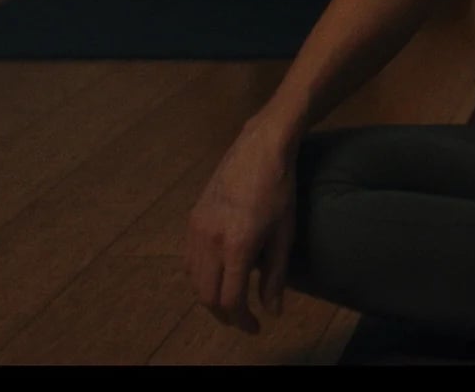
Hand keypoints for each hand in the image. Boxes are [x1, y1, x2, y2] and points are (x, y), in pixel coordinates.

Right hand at [186, 116, 300, 333]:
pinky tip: (218, 274)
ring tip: (230, 299)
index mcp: (237, 246)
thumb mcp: (285, 234)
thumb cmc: (280, 190)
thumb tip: (272, 310)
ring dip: (209, 295)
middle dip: (223, 313)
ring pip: (194, 279)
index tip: (255, 327)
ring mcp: (196, 228)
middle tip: (242, 318)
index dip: (242, 320)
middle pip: (206, 295)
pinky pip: (189, 259)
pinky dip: (201, 275)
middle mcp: (210, 240)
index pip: (230, 299)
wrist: (261, 148)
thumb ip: (275, 275)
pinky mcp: (191, 218)